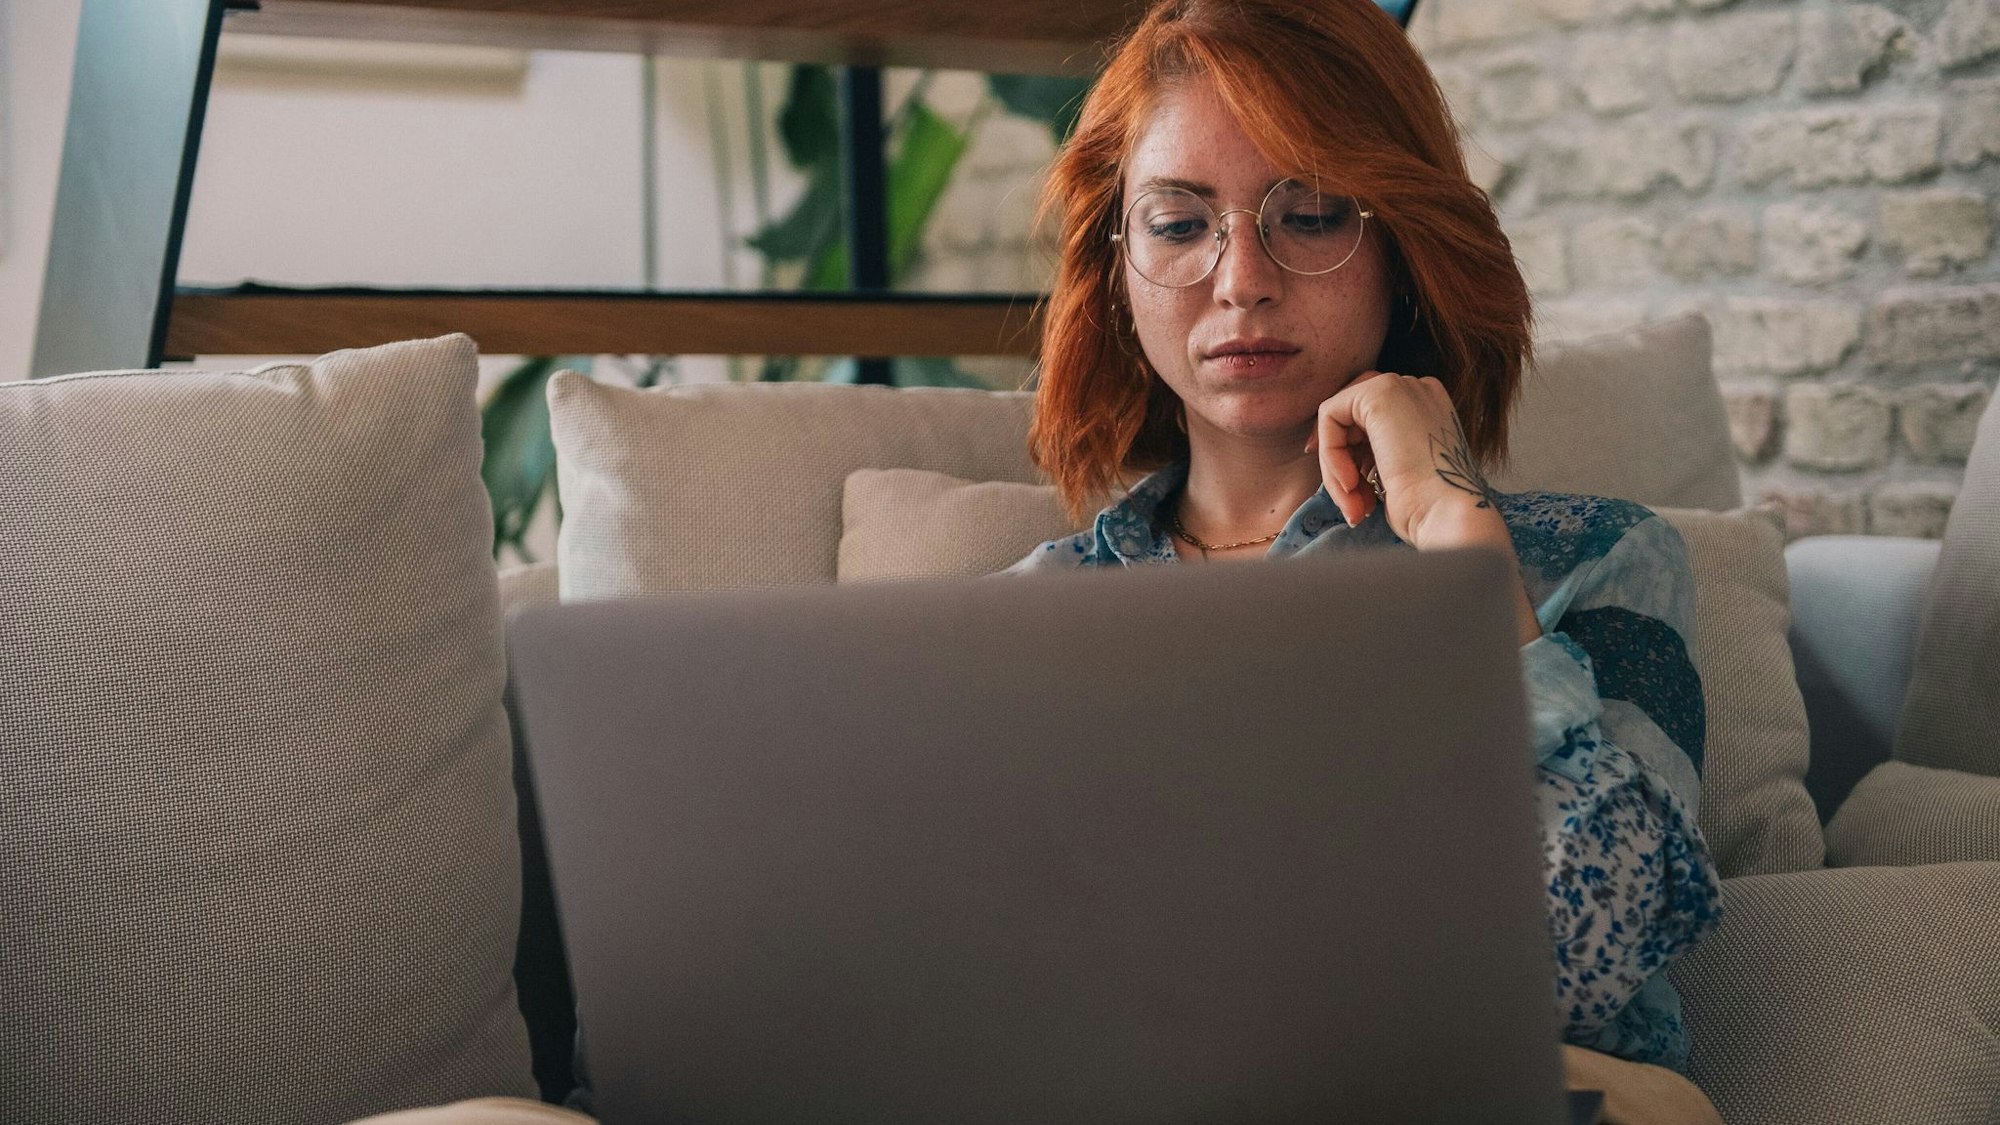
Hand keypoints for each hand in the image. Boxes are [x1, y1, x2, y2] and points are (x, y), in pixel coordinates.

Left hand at [1307, 370, 1541, 643]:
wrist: (1447, 512)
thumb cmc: (1429, 508)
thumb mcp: (1400, 473)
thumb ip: (1376, 455)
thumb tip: (1343, 461)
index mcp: (1429, 406)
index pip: (1372, 418)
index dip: (1352, 451)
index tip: (1348, 487)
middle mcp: (1417, 389)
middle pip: (1352, 415)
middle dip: (1341, 460)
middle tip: (1350, 502)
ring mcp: (1400, 386)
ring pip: (1337, 419)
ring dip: (1336, 469)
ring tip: (1354, 505)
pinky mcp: (1378, 394)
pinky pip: (1329, 417)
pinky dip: (1331, 456)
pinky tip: (1351, 485)